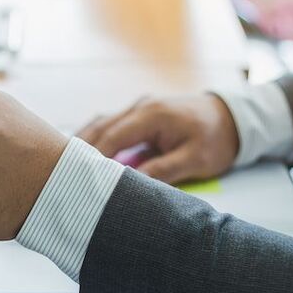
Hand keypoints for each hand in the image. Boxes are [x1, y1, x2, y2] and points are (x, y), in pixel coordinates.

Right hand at [76, 94, 238, 183]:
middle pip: (99, 127)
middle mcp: (140, 106)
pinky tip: (84, 155)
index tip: (79, 179)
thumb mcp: (196, 159)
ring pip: (100, 124)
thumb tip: (131, 185)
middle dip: (79, 150)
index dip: (94, 159)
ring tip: (64, 165)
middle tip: (60, 173)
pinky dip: (95, 139)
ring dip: (83, 143)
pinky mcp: (139, 114)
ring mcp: (138, 107)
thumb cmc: (217, 138)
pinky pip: (110, 125)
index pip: (113, 138)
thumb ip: (163, 170)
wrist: (232, 117)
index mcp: (152, 115)